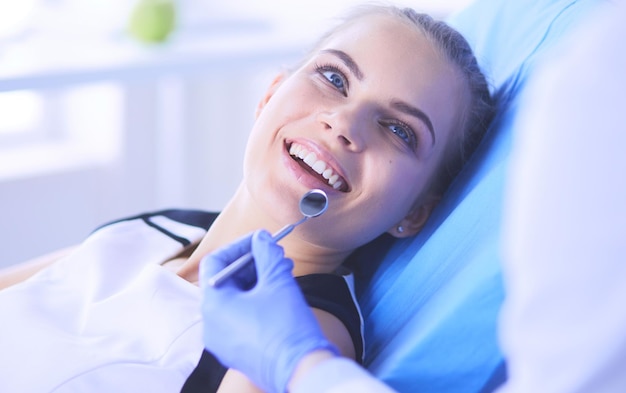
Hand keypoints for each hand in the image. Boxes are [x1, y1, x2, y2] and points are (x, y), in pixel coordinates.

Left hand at [200, 230, 338, 392]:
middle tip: (274, 255)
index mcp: (213, 305)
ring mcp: (221, 341)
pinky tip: (277, 295)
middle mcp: (210, 325)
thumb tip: (261, 238)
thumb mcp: (278, 281)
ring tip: (281, 273)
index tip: (260, 240)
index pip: (215, 262)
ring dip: (255, 282)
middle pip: (224, 281)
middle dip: (250, 264)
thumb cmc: (287, 326)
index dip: (238, 246)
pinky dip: (254, 302)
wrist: (301, 370)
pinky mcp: (234, 352)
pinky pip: (238, 319)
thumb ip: (266, 253)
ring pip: (233, 300)